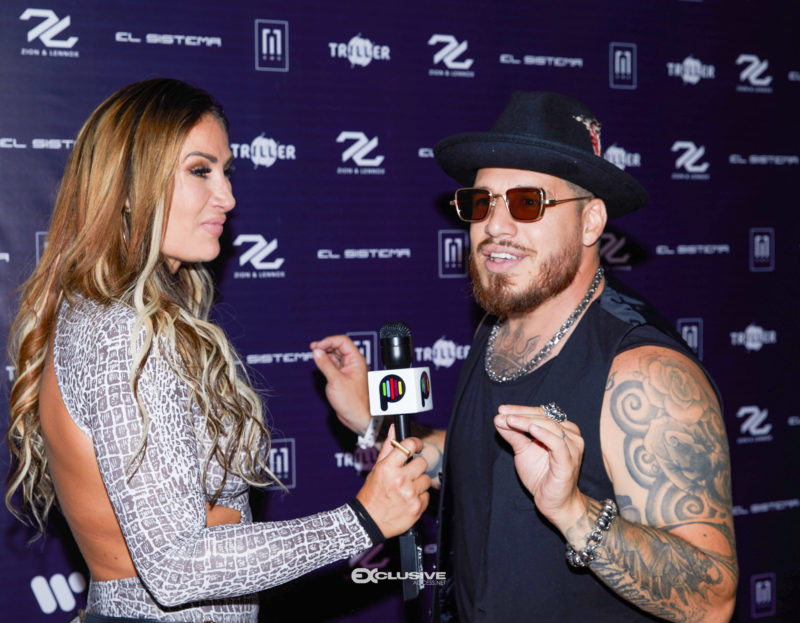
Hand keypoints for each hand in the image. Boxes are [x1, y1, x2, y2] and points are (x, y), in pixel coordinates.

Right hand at [310, 335, 370, 434]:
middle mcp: (353, 363)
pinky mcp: (342, 377)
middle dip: (325, 346)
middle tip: (313, 349)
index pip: (342, 341)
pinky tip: (319, 363)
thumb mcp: (335, 381)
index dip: (329, 341)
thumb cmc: (352, 402)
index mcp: (356, 360)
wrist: (357, 417)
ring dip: (325, 353)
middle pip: (338, 346)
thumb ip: (325, 364)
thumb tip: (317, 351)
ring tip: (314, 355)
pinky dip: (326, 362)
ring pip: (335, 355)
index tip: (317, 347)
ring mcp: (348, 370)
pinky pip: (334, 364)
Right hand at [356, 425, 430, 538]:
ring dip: (419, 482)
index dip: (416, 443)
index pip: (409, 446)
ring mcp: (410, 494)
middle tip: (407, 473)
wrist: (369, 521)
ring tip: (406, 488)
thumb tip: (394, 429)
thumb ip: (387, 448)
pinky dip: (419, 497)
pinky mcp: (417, 507)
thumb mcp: (376, 469)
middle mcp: (400, 480)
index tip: (417, 446)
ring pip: (426, 479)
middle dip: (416, 467)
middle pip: (422, 462)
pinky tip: (408, 499)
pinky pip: (426, 495)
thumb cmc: (371, 494)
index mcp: (388, 468)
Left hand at [494, 404, 585, 530]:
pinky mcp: (569, 461)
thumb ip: (513, 434)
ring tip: (509, 420)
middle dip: (521, 414)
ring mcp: (572, 448)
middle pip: (545, 417)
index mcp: (562, 429)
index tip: (501, 409)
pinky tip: (531, 429)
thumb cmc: (541, 475)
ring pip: (550, 426)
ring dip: (527, 422)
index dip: (521, 409)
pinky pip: (558, 444)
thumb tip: (498, 418)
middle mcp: (571, 435)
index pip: (541, 413)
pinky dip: (544, 434)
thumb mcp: (523, 450)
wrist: (553, 503)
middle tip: (502, 414)